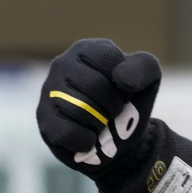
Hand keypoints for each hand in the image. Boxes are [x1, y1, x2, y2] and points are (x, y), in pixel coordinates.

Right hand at [37, 39, 160, 176]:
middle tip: (113, 111)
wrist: (119, 142)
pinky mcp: (43, 119)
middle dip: (114, 106)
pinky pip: (69, 133)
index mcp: (87, 50)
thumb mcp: (147, 81)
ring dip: (101, 124)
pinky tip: (87, 137)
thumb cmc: (129, 104)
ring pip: (80, 110)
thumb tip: (121, 78)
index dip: (124, 82)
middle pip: (95, 86)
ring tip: (100, 123)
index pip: (108, 59)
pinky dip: (86, 141)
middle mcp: (62, 64)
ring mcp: (49, 91)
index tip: (123, 90)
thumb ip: (143, 67)